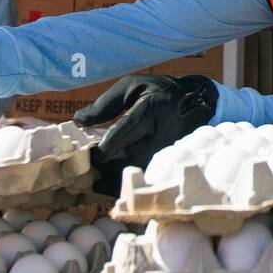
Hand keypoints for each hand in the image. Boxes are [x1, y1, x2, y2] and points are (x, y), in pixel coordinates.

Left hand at [73, 74, 216, 195]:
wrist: (194, 103)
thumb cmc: (156, 92)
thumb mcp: (131, 86)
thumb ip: (105, 104)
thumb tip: (79, 120)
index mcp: (150, 109)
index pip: (128, 129)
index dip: (109, 144)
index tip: (92, 154)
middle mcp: (161, 132)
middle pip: (133, 155)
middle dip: (108, 166)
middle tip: (86, 170)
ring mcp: (167, 150)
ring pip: (139, 170)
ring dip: (115, 179)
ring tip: (94, 181)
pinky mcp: (169, 161)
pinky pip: (145, 177)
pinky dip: (126, 184)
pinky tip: (108, 186)